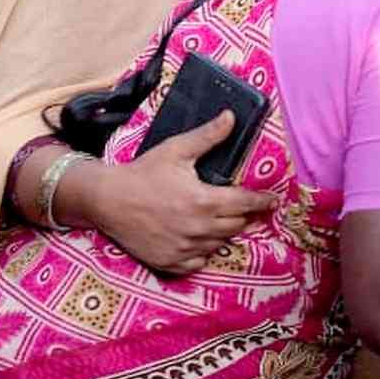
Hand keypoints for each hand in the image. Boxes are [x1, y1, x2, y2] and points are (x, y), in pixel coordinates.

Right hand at [90, 112, 275, 274]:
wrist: (106, 200)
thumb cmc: (142, 172)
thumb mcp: (176, 150)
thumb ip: (208, 136)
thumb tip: (231, 116)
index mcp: (204, 201)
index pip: (247, 203)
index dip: (263, 201)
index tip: (274, 201)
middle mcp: (198, 228)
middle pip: (237, 225)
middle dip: (242, 215)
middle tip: (239, 206)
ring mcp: (184, 248)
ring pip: (220, 244)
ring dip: (223, 232)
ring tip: (216, 219)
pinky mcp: (170, 262)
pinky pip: (199, 261)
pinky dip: (203, 252)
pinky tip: (198, 238)